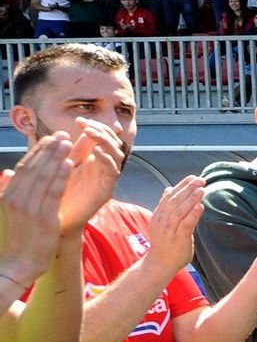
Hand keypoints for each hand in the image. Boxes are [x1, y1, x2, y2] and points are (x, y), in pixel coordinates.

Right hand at [0, 134, 75, 284]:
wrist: (16, 265)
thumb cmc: (15, 240)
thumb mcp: (6, 212)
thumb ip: (6, 191)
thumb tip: (6, 172)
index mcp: (8, 196)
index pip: (24, 168)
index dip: (37, 152)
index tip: (49, 140)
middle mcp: (17, 199)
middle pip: (34, 168)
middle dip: (48, 150)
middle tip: (62, 135)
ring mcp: (29, 208)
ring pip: (44, 177)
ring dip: (56, 157)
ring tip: (68, 143)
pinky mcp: (43, 218)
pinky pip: (53, 193)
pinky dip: (60, 177)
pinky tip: (69, 164)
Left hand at [57, 120, 122, 238]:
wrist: (55, 221)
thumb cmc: (54, 194)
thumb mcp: (58, 167)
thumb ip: (64, 153)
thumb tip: (65, 133)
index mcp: (92, 160)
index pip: (102, 137)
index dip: (94, 126)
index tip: (79, 120)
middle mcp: (102, 168)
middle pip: (113, 143)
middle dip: (101, 131)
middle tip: (86, 126)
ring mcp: (105, 179)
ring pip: (117, 154)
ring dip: (105, 142)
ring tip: (91, 134)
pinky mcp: (106, 191)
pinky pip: (113, 172)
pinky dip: (107, 160)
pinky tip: (97, 153)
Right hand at [143, 175, 204, 274]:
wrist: (160, 263)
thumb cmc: (165, 242)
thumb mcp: (162, 222)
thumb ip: (166, 206)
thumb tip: (169, 189)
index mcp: (159, 215)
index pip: (169, 196)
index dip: (181, 185)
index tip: (193, 177)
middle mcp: (162, 220)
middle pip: (174, 201)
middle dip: (188, 188)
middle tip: (200, 180)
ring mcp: (169, 230)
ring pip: (179, 211)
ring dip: (191, 199)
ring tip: (201, 189)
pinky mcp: (177, 239)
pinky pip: (185, 224)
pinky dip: (192, 214)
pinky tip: (200, 206)